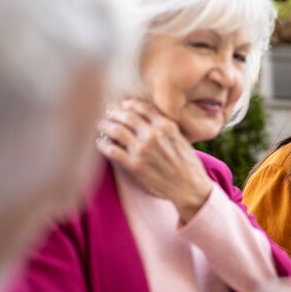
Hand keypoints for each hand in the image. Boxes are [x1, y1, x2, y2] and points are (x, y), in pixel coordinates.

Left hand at [96, 98, 212, 222]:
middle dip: (114, 113)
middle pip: (126, 116)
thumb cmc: (188, 164)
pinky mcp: (134, 165)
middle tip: (107, 114)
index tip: (123, 105)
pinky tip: (100, 143)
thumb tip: (149, 119)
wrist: (190, 187)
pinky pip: (111, 150)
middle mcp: (153, 134)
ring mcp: (142, 149)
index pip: (142, 107)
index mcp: (166, 126)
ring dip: (105, 126)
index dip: (129, 104)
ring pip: (115, 130)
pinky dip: (103, 144)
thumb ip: (166, 128)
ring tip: (100, 126)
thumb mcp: (182, 139)